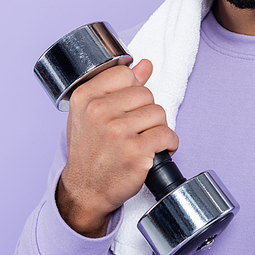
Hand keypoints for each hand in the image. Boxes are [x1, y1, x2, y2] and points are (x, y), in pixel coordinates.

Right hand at [56, 59, 178, 237]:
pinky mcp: (136, 151)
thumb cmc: (90, 150)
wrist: (85, 189)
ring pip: (159, 113)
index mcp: (85, 97)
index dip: (132, 91)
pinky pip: (168, 134)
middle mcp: (99, 111)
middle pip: (146, 94)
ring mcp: (117, 131)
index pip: (126, 74)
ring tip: (143, 140)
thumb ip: (119, 86)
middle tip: (134, 129)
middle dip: (146, 112)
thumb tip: (145, 65)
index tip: (126, 108)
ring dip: (157, 128)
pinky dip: (169, 144)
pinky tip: (154, 151)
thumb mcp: (92, 113)